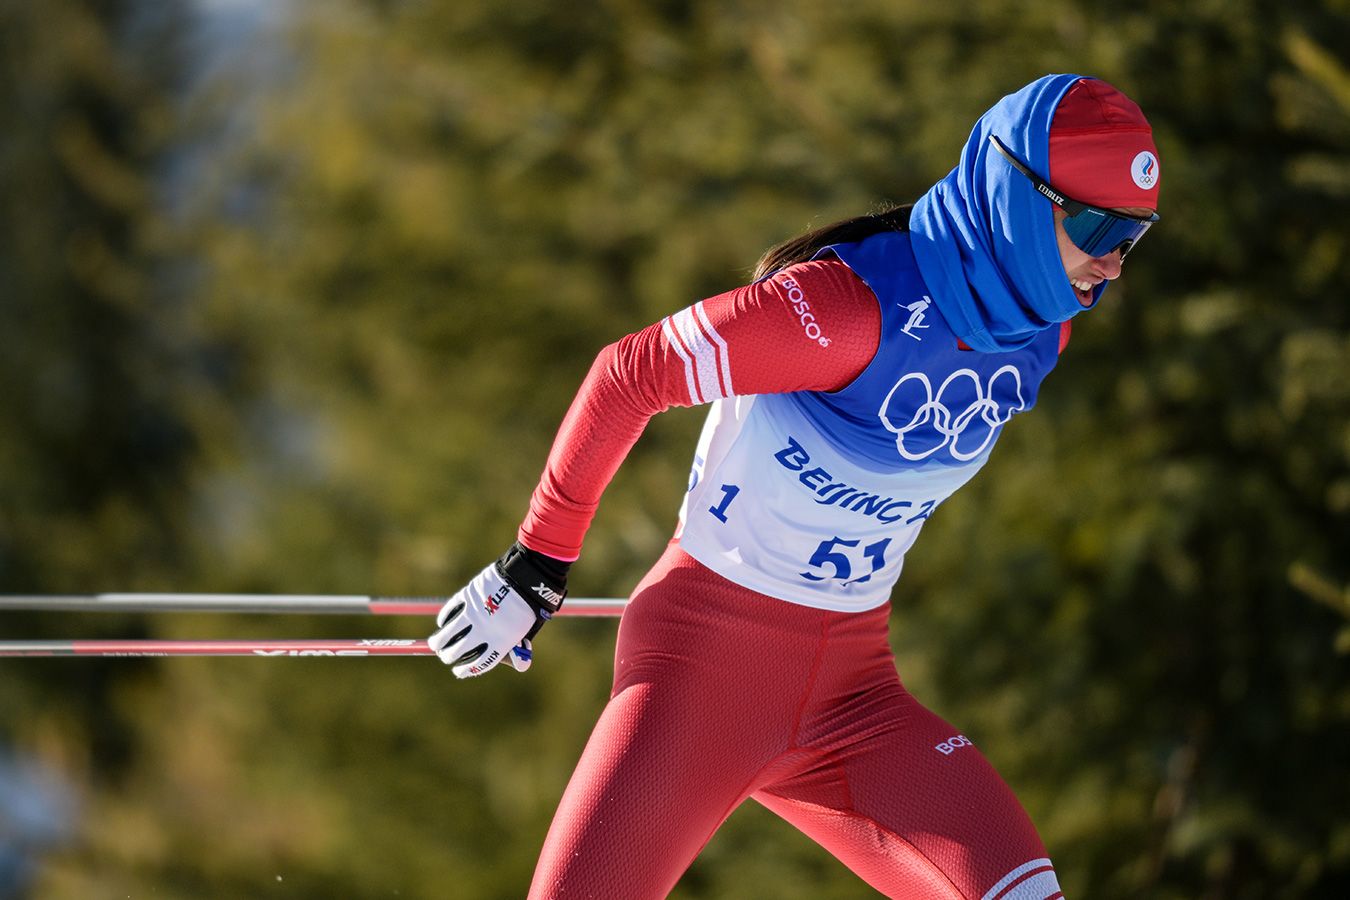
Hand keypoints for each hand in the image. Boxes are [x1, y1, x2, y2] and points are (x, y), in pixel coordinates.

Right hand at [427, 543, 567, 677]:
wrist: (526, 579)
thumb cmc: (528, 609)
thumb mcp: (527, 633)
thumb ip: (517, 649)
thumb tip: (521, 667)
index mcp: (500, 643)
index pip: (477, 665)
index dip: (464, 671)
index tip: (457, 671)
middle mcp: (484, 631)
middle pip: (457, 651)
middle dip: (448, 656)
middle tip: (445, 656)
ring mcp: (473, 614)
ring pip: (447, 634)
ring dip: (438, 641)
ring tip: (435, 644)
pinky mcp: (467, 597)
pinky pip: (449, 612)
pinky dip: (444, 619)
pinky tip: (443, 623)